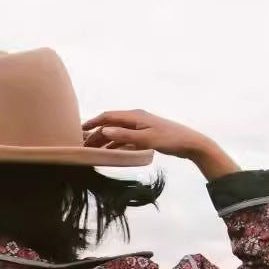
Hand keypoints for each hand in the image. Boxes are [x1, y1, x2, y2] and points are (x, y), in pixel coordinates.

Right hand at [82, 110, 238, 178]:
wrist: (190, 143)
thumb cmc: (169, 140)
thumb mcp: (146, 139)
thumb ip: (124, 135)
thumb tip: (104, 130)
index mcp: (135, 116)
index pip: (108, 116)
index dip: (93, 123)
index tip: (79, 131)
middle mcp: (135, 119)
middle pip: (110, 125)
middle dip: (96, 134)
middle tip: (82, 145)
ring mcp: (139, 127)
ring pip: (116, 133)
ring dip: (104, 141)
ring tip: (91, 151)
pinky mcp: (143, 136)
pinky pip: (124, 139)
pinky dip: (115, 145)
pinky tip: (108, 153)